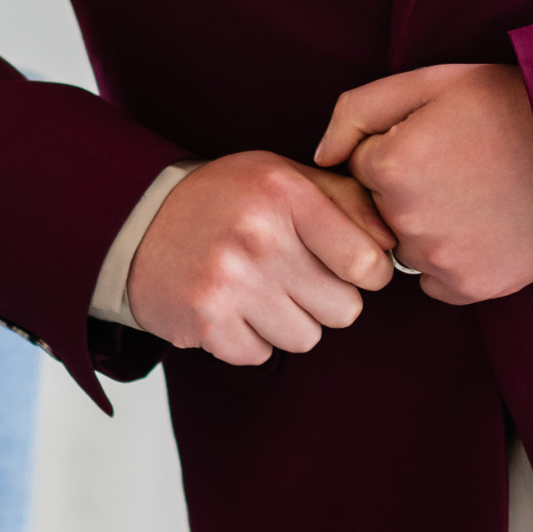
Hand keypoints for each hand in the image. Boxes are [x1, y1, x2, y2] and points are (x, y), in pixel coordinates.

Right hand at [125, 151, 395, 363]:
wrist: (139, 223)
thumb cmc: (227, 199)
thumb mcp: (283, 177)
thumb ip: (344, 201)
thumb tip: (393, 243)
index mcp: (285, 193)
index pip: (366, 261)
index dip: (372, 272)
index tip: (357, 268)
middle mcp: (258, 236)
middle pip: (343, 309)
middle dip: (328, 298)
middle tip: (298, 276)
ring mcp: (230, 282)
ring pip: (306, 338)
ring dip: (290, 321)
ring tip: (262, 288)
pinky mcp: (206, 321)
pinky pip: (261, 354)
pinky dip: (251, 338)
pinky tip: (233, 306)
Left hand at [315, 63, 532, 304]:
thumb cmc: (511, 105)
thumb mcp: (431, 81)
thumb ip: (358, 110)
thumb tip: (321, 156)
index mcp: (390, 167)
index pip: (360, 163)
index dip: (396, 144)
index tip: (437, 135)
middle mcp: (406, 222)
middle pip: (378, 208)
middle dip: (404, 186)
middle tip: (458, 163)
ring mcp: (439, 261)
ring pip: (406, 243)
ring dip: (425, 223)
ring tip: (476, 190)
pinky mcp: (470, 289)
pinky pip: (435, 277)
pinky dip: (450, 255)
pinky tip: (486, 222)